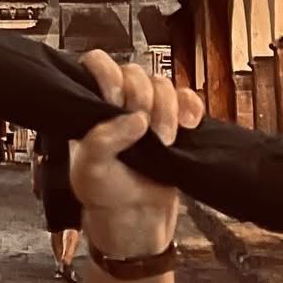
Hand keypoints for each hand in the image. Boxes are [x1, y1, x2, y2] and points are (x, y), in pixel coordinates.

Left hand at [70, 53, 204, 260]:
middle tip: (145, 132)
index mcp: (91, 105)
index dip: (108, 74)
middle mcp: (119, 101)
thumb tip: (134, 117)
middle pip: (136, 73)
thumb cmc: (104, 193)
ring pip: (163, 84)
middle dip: (142, 99)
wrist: (136, 218)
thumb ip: (102, 140)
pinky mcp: (175, 120)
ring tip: (164, 141)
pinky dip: (192, 107)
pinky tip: (189, 125)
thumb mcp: (90, 169)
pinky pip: (189, 98)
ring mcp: (149, 109)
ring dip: (168, 109)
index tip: (115, 99)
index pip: (97, 64)